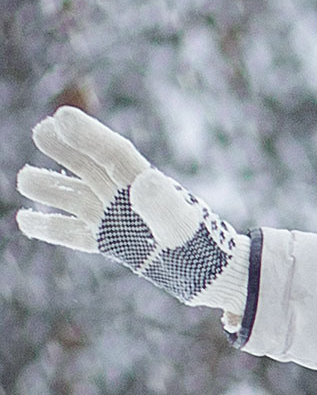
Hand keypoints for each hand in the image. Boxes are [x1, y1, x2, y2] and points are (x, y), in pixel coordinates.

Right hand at [17, 108, 250, 328]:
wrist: (215, 276)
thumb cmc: (205, 250)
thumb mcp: (185, 229)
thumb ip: (166, 207)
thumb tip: (144, 183)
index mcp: (147, 185)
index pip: (113, 153)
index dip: (88, 134)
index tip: (61, 117)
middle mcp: (127, 197)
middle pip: (91, 166)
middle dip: (65, 151)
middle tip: (40, 132)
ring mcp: (117, 218)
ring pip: (77, 197)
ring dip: (50, 188)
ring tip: (24, 179)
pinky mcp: (112, 242)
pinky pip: (75, 232)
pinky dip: (51, 227)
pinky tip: (23, 220)